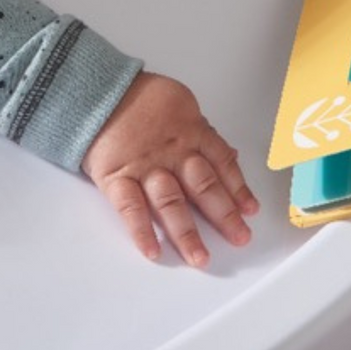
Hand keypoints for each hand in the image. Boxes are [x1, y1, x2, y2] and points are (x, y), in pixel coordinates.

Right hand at [82, 71, 257, 266]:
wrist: (100, 91)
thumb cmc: (142, 97)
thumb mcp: (181, 103)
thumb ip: (203, 133)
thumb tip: (229, 154)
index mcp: (191, 133)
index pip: (221, 163)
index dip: (238, 188)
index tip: (250, 211)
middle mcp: (173, 154)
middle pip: (203, 186)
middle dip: (224, 216)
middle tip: (239, 238)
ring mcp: (145, 167)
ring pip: (171, 202)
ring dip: (187, 233)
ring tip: (200, 258)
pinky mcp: (117, 178)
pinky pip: (130, 207)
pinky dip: (141, 231)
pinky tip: (152, 251)